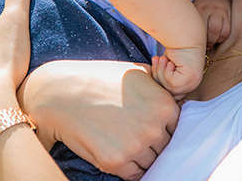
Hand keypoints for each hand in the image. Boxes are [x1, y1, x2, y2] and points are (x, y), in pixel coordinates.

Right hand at [18, 60, 179, 179]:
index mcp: (164, 105)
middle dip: (154, 143)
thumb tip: (178, 99)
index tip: (153, 126)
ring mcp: (136, 146)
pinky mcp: (115, 161)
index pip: (177, 128)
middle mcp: (153, 127)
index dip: (165, 128)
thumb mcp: (137, 72)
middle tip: (136, 135)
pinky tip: (118, 154)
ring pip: (151, 162)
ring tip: (125, 142)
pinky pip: (134, 174)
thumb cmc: (100, 79)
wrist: (64, 93)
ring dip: (142, 157)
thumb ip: (161, 86)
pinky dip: (129, 168)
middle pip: (166, 147)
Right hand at [150, 45, 204, 99]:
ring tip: (163, 58)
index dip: (159, 80)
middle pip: (168, 92)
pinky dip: (166, 71)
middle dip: (158, 75)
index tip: (156, 64)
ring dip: (161, 71)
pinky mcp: (190, 77)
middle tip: (157, 59)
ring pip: (169, 88)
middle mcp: (193, 85)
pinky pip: (172, 83)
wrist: (184, 34)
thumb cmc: (176, 47)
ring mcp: (193, 82)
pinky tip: (171, 60)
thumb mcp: (167, 66)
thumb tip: (153, 87)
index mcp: (188, 84)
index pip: (170, 93)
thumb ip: (163, 77)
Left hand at [194, 0, 231, 47]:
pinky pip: (227, 31)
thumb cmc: (201, 7)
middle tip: (205, 47)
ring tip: (211, 44)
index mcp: (200, 8)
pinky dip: (222, 38)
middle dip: (209, 42)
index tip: (195, 45)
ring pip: (222, 32)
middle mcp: (212, 8)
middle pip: (213, 29)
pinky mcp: (230, 15)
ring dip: (216, 41)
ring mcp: (222, 11)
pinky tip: (217, 40)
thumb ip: (190, 21)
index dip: (198, 39)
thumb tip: (182, 40)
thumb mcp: (194, 9)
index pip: (200, 27)